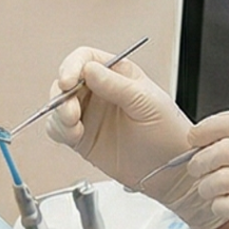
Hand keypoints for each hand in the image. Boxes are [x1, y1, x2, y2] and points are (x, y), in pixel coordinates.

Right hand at [47, 50, 213, 226]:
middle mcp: (100, 91)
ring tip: (74, 127)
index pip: (85, 59)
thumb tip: (89, 70)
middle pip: (66, 81)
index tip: (68, 81)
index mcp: (118, 74)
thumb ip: (118, 86)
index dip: (72, 67)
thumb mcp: (147, 104)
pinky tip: (75, 137)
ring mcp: (89, 114)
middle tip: (70, 112)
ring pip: (58, 105)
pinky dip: (59, 131)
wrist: (170, 170)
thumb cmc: (168, 132)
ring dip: (59, 114)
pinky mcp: (82, 137)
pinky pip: (58, 128)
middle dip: (62, 95)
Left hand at [184, 112, 228, 228]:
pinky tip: (228, 208)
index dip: (206, 129)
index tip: (194, 138)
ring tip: (213, 192)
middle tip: (197, 170)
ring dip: (206, 186)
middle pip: (217, 149)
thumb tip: (226, 142)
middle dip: (199, 161)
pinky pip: (223, 204)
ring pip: (214, 178)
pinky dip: (219, 207)